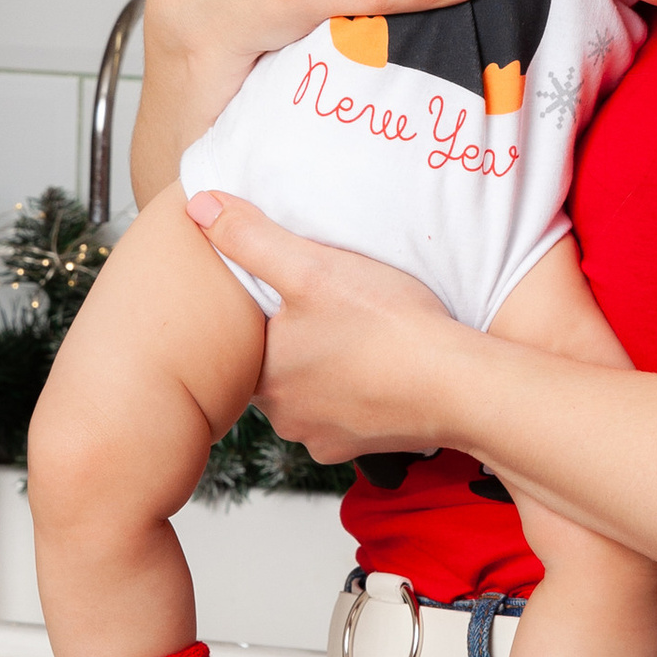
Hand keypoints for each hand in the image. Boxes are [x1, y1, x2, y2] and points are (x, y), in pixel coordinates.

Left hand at [183, 191, 466, 458]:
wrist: (457, 385)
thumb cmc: (387, 326)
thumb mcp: (313, 267)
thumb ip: (251, 238)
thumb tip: (198, 208)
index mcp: (264, 377)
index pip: (244, 342)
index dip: (265, 313)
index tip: (289, 293)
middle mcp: (285, 417)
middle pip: (278, 367)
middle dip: (298, 340)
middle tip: (329, 307)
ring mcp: (324, 438)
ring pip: (312, 392)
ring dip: (329, 368)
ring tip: (359, 332)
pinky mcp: (361, 448)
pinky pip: (347, 415)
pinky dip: (360, 392)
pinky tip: (380, 365)